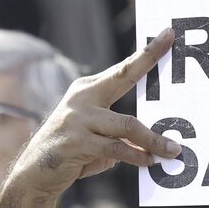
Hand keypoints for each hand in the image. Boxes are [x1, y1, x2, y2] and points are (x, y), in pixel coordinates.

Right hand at [2, 28, 181, 202]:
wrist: (35, 173)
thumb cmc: (72, 151)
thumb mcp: (96, 134)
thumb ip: (120, 133)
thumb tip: (153, 143)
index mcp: (87, 90)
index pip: (122, 69)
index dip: (146, 53)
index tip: (168, 34)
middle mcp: (82, 98)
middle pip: (123, 76)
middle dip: (149, 59)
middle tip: (172, 43)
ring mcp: (78, 119)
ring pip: (127, 125)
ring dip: (153, 140)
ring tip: (172, 150)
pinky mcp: (77, 143)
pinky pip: (116, 149)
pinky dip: (135, 156)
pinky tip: (148, 162)